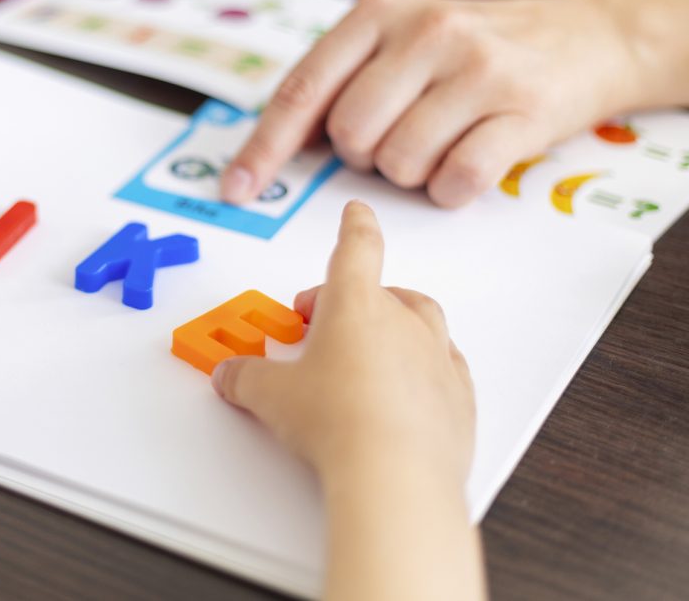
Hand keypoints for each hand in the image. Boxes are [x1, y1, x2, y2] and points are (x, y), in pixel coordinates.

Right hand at [211, 201, 473, 483]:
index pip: (357, 246)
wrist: (396, 475)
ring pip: (420, 323)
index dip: (355, 225)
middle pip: (383, 291)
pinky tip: (403, 390)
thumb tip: (231, 375)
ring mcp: (436, 356)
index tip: (357, 211)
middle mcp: (402, 320)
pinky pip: (443, 366)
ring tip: (366, 355)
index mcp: (356, 303)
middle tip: (321, 328)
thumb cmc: (339, 423)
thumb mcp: (271, 397)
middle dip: (353, 301)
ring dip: (394, 329)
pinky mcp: (457, 396)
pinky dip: (423, 369)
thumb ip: (246, 378)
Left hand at [222, 0, 638, 206]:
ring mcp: (476, 68)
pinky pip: (456, 181)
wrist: (591, 35)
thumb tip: (283, 144)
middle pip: (351, 136)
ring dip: (413, 172)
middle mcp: (424, 31)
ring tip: (445, 139)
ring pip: (399, 164)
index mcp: (379, 11)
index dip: (265, 148)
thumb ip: (347, 76)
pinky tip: (471, 161)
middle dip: (365, 157)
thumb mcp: (405, 35)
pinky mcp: (523, 110)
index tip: (237, 190)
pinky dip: (452, 189)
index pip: (303, 90)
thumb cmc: (478, 47)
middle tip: (403, 135)